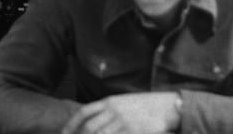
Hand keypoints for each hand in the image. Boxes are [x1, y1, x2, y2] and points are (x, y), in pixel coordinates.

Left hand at [62, 92, 180, 133]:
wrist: (169, 106)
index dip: (71, 125)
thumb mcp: (125, 103)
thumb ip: (109, 111)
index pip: (84, 112)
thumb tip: (94, 122)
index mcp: (110, 101)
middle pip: (89, 128)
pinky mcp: (132, 131)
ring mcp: (123, 122)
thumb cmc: (147, 105)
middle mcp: (114, 110)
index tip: (63, 133)